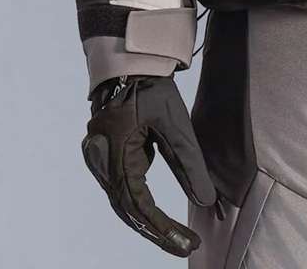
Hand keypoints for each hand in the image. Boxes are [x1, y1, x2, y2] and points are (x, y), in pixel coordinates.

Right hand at [81, 74, 216, 256]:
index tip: (186, 243)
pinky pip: (121, 184)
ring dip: (146, 218)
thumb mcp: (175, 124)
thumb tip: (206, 199)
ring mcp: (100, 158)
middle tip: (184, 245)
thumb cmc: (151, 88)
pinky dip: (139, 200)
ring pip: (122, 200)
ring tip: (174, 236)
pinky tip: (158, 210)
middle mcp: (101, 162)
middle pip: (127, 209)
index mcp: (116, 156)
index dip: (162, 229)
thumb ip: (189, 163)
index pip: (139, 206)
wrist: (130, 61)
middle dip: (155, 230)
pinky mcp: (106, 152)